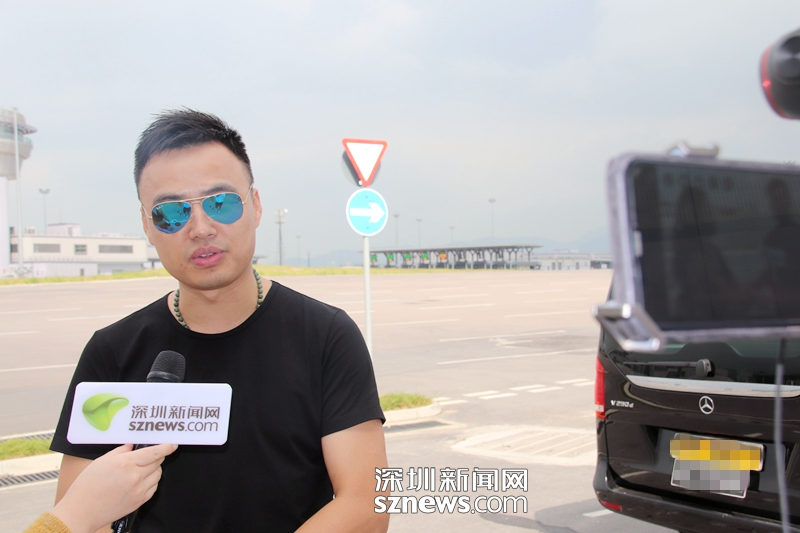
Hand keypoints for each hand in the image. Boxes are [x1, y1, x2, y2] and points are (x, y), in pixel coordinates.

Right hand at [51, 443, 177, 532]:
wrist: (81, 511)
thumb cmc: (87, 485)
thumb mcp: (102, 461)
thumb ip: (121, 451)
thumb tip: (133, 446)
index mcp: (126, 463)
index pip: (154, 452)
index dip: (166, 447)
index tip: (172, 445)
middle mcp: (135, 476)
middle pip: (158, 462)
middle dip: (157, 457)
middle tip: (149, 456)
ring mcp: (138, 490)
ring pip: (157, 475)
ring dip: (154, 469)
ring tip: (140, 469)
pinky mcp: (139, 502)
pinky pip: (153, 488)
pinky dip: (151, 482)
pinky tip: (140, 481)